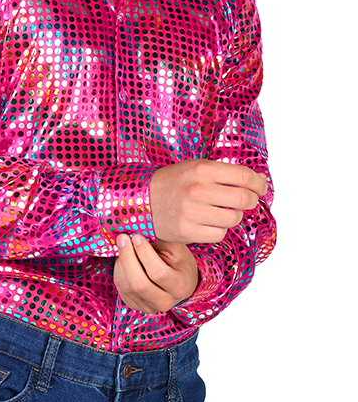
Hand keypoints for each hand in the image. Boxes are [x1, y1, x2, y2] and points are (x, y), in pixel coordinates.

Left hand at [114, 233, 198, 313]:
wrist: (181, 281)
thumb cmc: (179, 260)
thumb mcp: (175, 248)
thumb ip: (159, 240)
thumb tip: (137, 228)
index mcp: (180, 286)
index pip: (159, 273)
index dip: (145, 253)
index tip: (137, 236)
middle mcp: (165, 302)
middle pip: (139, 284)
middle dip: (127, 258)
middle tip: (123, 238)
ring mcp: (149, 307)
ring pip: (127, 287)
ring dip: (122, 263)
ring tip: (123, 245)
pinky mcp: (136, 306)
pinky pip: (121, 289)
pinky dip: (119, 271)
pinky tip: (123, 258)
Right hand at [150, 159, 267, 243]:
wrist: (141, 199)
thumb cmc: (173, 182)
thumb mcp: (196, 167)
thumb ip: (225, 173)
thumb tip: (259, 179)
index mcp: (201, 169)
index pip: (244, 176)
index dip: (258, 183)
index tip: (260, 186)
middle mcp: (198, 189)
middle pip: (244, 199)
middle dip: (251, 200)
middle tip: (247, 199)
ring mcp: (192, 212)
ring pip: (234, 219)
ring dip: (234, 216)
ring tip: (222, 210)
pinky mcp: (188, 231)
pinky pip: (219, 234)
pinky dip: (219, 229)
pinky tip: (209, 221)